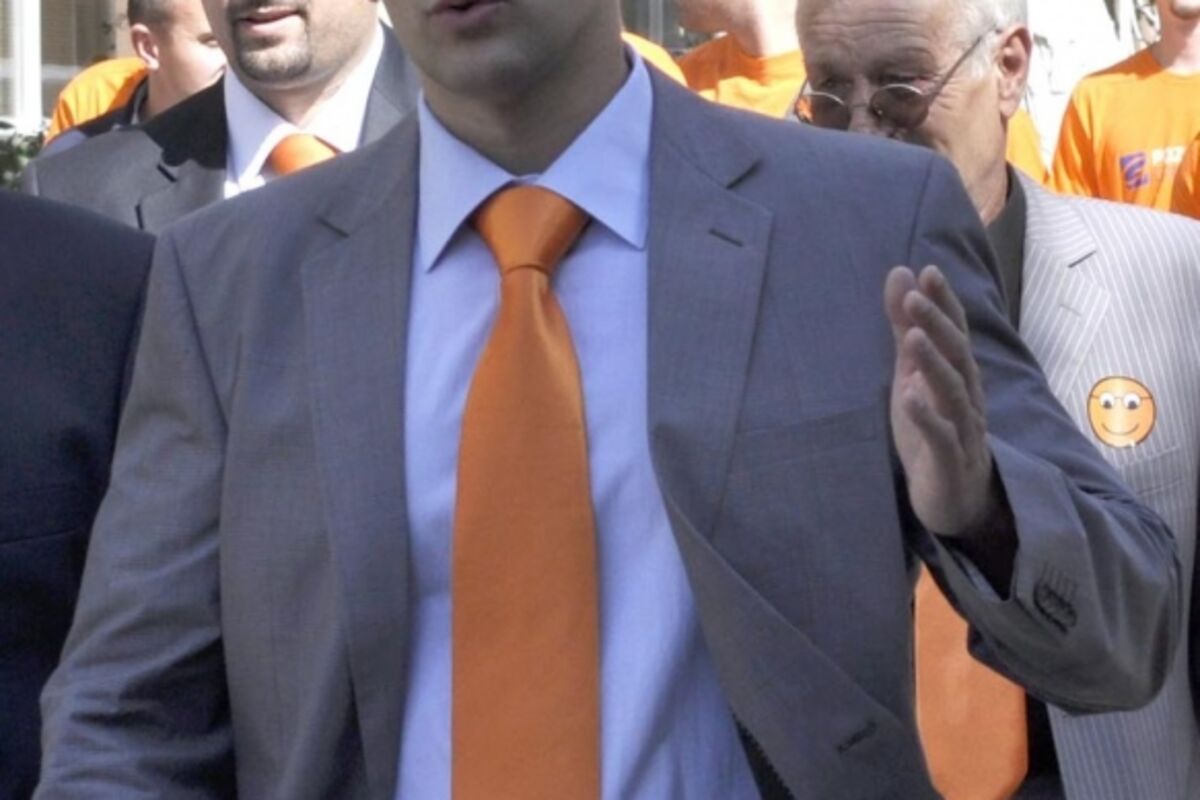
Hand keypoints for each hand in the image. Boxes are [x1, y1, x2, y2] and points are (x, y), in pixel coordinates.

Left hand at [884, 265, 999, 537]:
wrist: (954, 499)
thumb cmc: (934, 429)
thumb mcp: (912, 376)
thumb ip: (906, 329)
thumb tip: (901, 274)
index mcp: (959, 377)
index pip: (955, 334)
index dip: (944, 304)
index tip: (927, 271)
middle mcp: (968, 399)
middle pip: (959, 357)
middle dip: (939, 325)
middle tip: (915, 297)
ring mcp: (963, 431)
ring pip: (954, 394)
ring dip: (934, 364)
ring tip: (914, 337)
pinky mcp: (950, 463)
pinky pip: (942, 438)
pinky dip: (927, 416)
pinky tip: (909, 397)